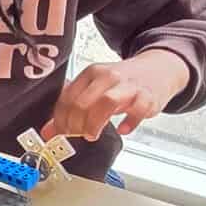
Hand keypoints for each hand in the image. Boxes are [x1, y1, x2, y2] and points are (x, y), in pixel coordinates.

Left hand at [41, 49, 190, 142]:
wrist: (157, 70)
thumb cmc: (123, 82)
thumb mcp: (96, 90)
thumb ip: (72, 109)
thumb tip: (48, 131)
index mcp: (91, 73)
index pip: (67, 97)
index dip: (60, 119)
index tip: (61, 132)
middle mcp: (108, 77)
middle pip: (83, 102)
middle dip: (75, 124)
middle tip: (76, 136)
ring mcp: (128, 86)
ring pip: (106, 102)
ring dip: (95, 123)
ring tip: (92, 134)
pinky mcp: (147, 97)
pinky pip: (136, 110)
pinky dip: (128, 123)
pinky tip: (122, 129)